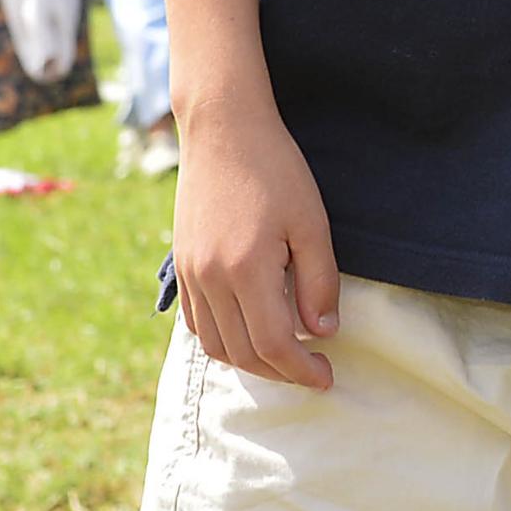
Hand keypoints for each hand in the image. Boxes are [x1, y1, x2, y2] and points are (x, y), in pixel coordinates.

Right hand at [171, 98, 341, 388]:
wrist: (224, 132)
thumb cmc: (277, 171)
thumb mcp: (312, 223)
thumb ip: (319, 281)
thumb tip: (323, 332)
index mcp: (245, 270)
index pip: (274, 344)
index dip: (302, 369)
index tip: (329, 377)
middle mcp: (210, 279)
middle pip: (242, 352)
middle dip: (281, 372)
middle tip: (315, 372)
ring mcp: (191, 275)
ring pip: (214, 344)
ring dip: (250, 361)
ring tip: (288, 357)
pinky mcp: (182, 266)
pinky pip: (196, 323)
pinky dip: (223, 340)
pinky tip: (251, 334)